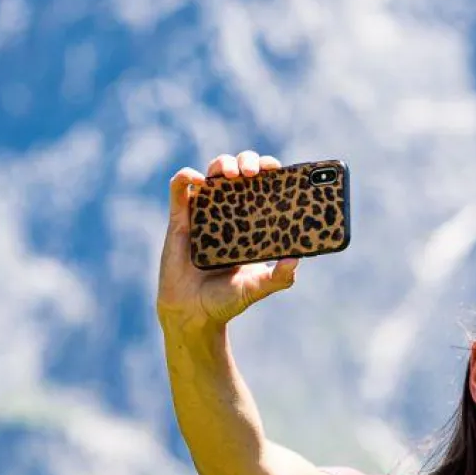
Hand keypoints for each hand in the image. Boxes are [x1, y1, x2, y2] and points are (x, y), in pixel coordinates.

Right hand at [155, 153, 299, 336]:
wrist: (193, 313)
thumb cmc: (226, 299)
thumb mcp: (257, 288)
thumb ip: (278, 278)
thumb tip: (296, 260)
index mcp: (252, 221)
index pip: (264, 184)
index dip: (271, 169)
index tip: (280, 170)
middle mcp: (229, 211)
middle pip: (240, 170)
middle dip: (249, 161)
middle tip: (255, 174)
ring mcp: (203, 212)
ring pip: (213, 172)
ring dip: (223, 164)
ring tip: (232, 174)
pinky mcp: (179, 218)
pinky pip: (179, 188)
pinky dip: (186, 177)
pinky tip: (198, 180)